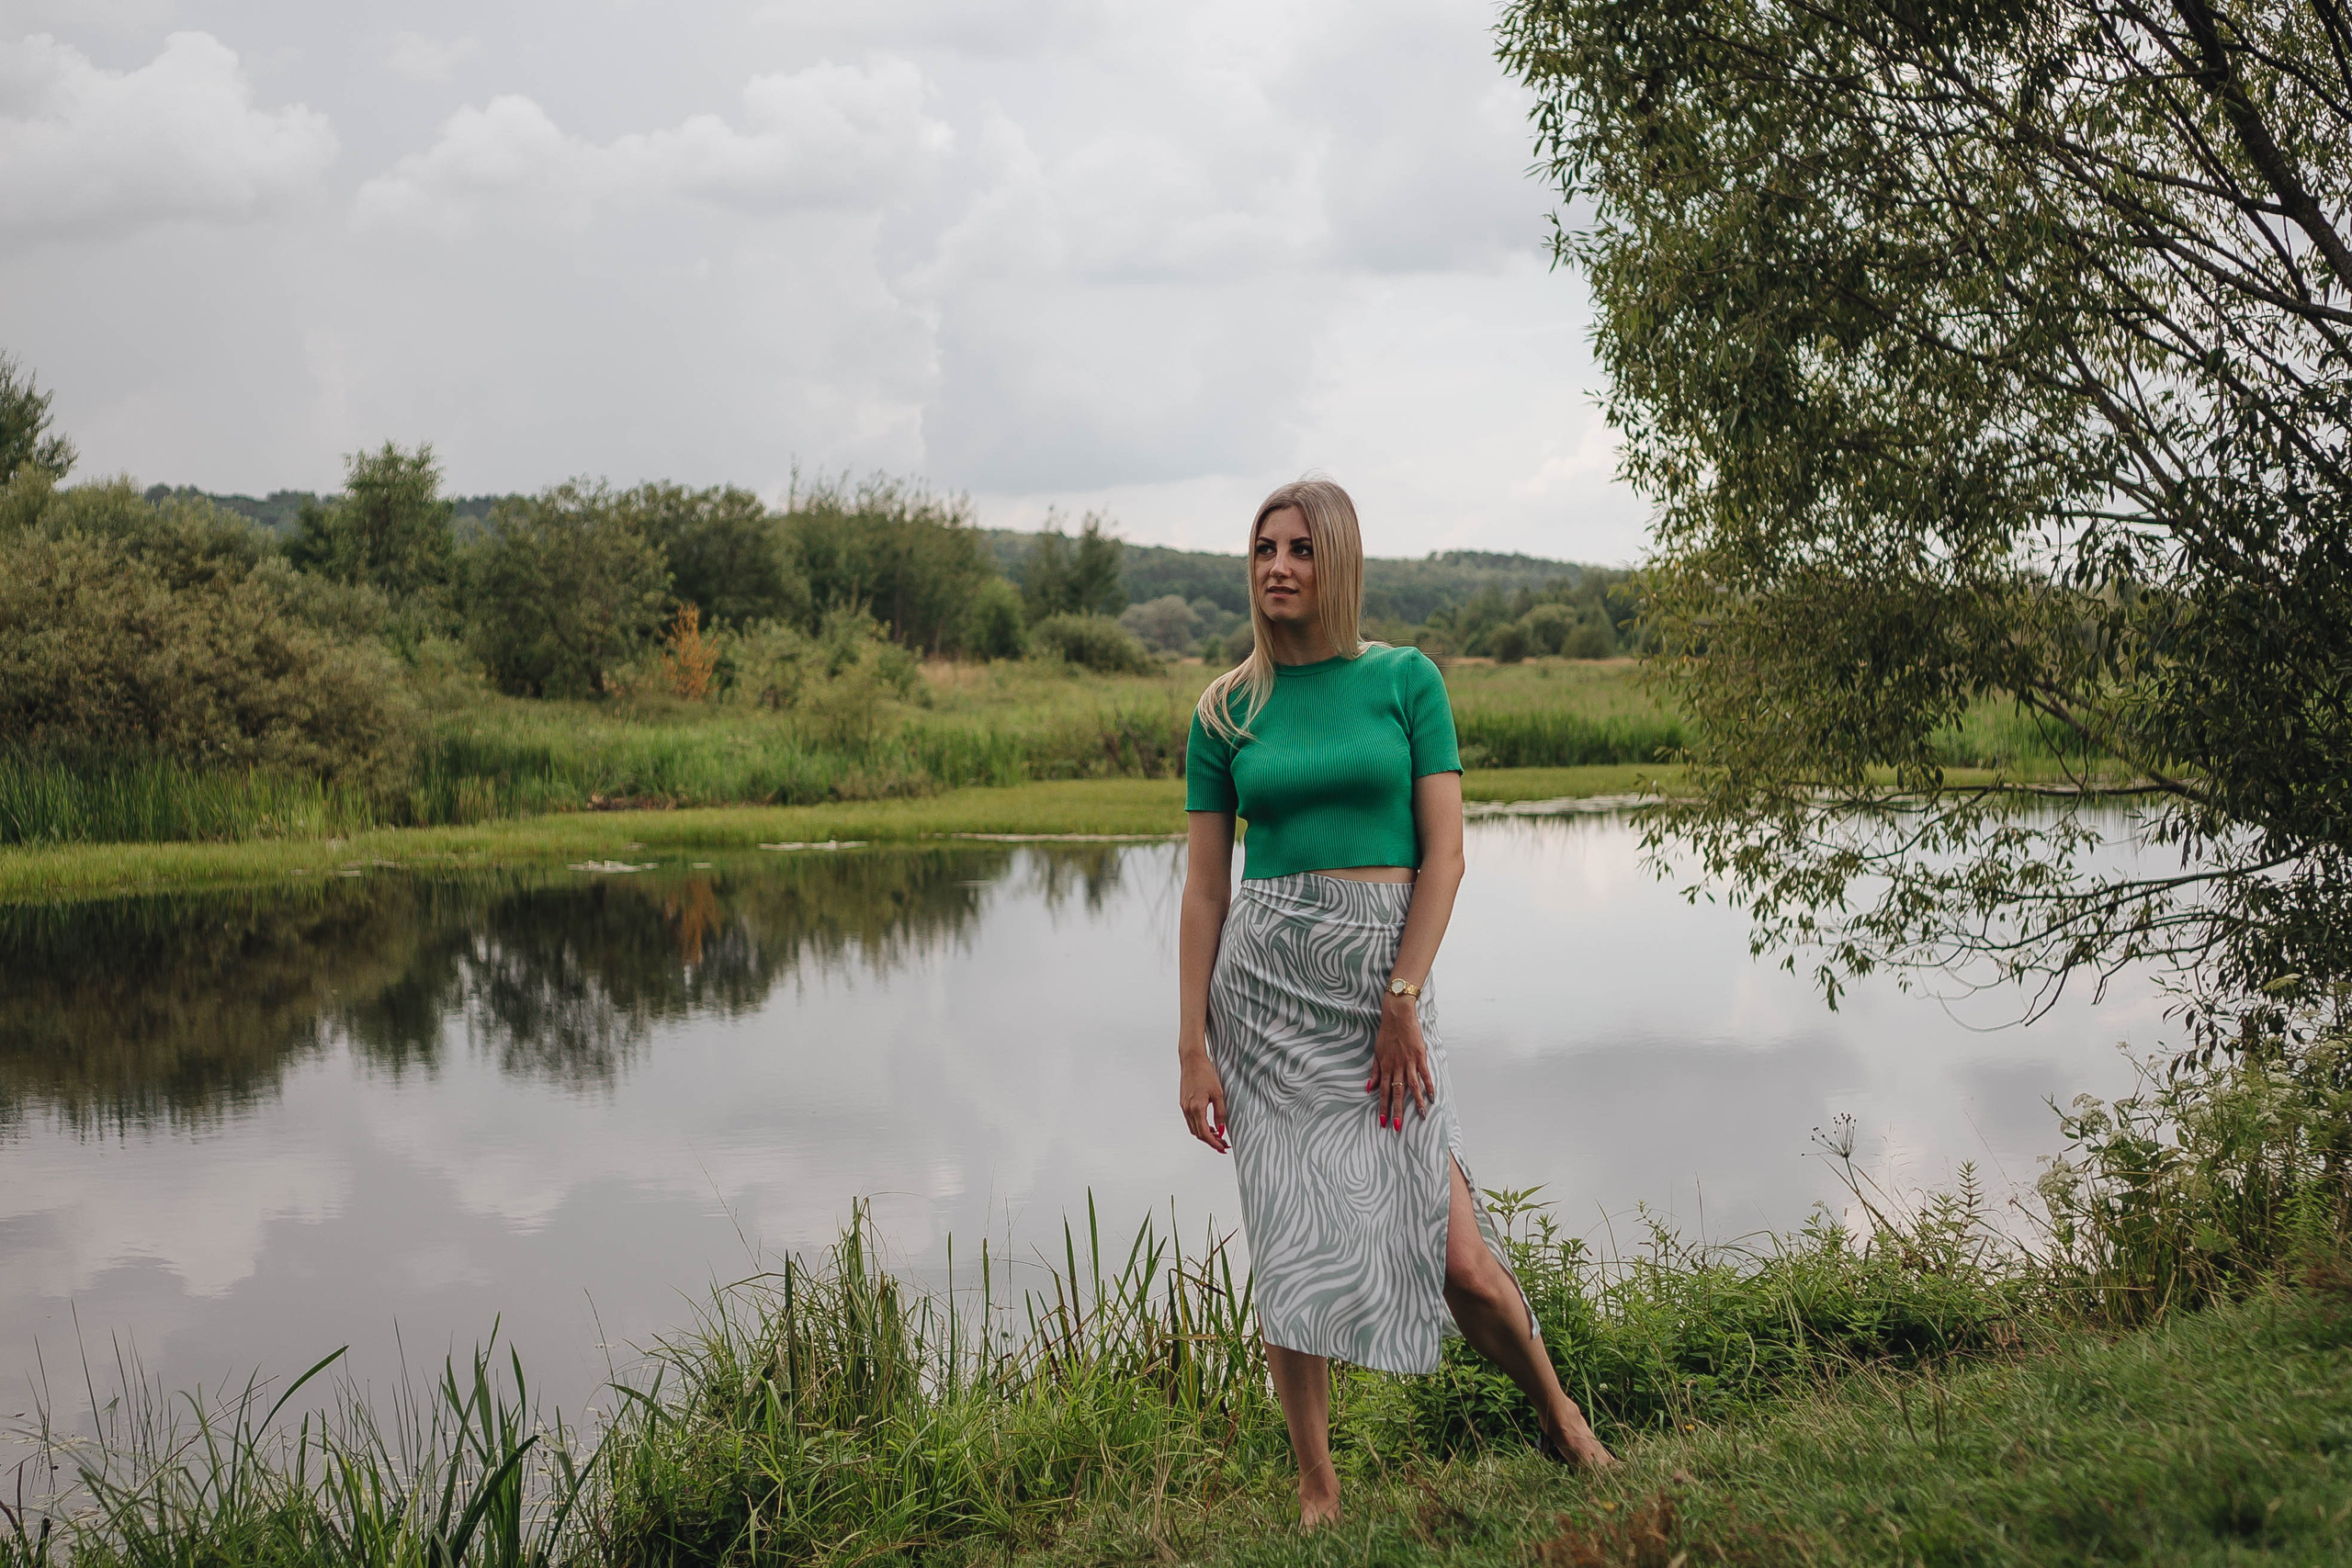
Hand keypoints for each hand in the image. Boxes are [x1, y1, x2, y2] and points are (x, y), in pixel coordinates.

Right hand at [1180, 1047, 1228, 1152]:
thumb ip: (1220, 1113)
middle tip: (1223, 1145)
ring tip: (1218, 1136)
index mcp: (1196, 1108)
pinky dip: (1200, 1126)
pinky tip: (1209, 1125)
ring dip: (1205, 1134)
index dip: (1214, 1143)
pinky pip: (1191, 1120)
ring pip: (1193, 1128)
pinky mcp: (1183, 1103)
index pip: (1204, 1133)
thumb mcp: (1218, 1093)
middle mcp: (1188, 1109)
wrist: (1192, 1060)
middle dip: (1211, 1141)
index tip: (1223, 1148)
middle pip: (1198, 1134)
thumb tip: (1221, 1129)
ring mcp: (1184, 1107)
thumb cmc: (1205, 1073)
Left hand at [1365, 994, 1435, 1131]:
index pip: (1383, 1092)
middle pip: (1396, 1093)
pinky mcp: (1420, 1057)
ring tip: (1421, 1116)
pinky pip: (1425, 1075)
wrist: (1398, 1016)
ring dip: (1416, 1103)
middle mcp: (1397, 1067)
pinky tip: (1432, 1098)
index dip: (1383, 1107)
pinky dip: (1429, 1086)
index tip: (1383, 1121)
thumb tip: (1368, 1089)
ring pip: (1412, 1087)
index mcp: (1385, 1067)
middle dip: (1397, 1111)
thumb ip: (1374, 1072)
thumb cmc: (1386, 1034)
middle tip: (1398, 1127)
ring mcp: (1409, 1062)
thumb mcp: (1377, 1053)